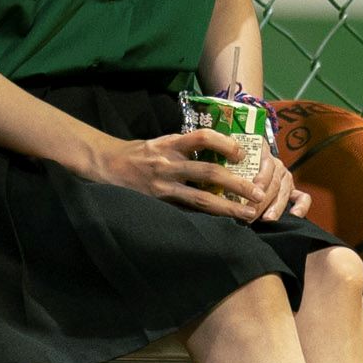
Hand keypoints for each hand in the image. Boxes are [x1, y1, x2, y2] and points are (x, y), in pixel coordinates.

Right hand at [85, 128, 270, 220]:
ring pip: (201, 199)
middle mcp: (168, 163)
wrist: (103, 165)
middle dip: (238, 183)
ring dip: (228, 207)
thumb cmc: (135, 154)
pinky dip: (205, 218)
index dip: (226, 144)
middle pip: (209, 172)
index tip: (241, 154)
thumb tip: (218, 152)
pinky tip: (221, 225)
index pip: (203, 137)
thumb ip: (184, 148)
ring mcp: (162, 185)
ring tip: (249, 214)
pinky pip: (186, 211)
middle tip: (259, 193)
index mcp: (170, 143)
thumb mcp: (159, 142)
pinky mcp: (157, 202)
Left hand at [233, 138, 311, 222]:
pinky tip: (294, 215)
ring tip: (267, 218)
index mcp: (260, 152)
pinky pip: (302, 197)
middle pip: (272, 182)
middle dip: (262, 201)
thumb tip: (217, 175)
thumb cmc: (233, 165)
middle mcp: (274, 163)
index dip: (261, 179)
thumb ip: (226, 164)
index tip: (252, 193)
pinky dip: (300, 206)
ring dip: (276, 206)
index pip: (266, 163)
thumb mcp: (228, 159)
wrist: (246, 161)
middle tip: (251, 214)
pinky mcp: (292, 189)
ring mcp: (284, 176)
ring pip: (284, 191)